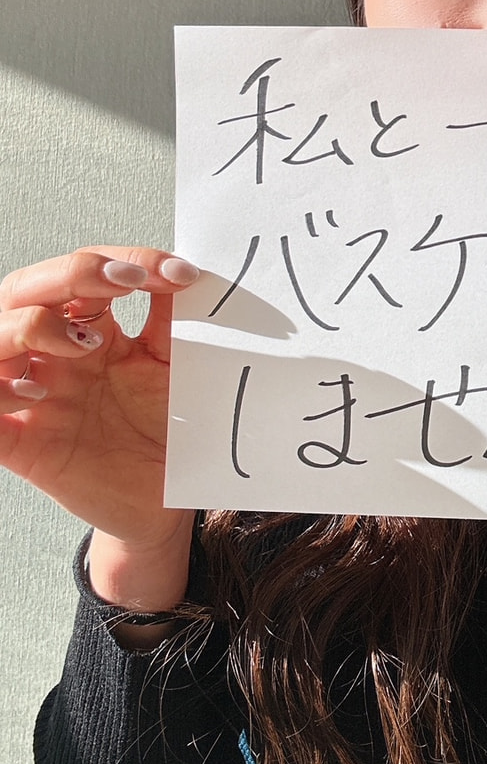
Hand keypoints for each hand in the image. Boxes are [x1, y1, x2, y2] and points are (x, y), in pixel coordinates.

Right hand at [0, 247, 198, 551]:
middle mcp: (54, 356)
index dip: (125, 261)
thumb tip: (190, 272)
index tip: (180, 273)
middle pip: (28, 290)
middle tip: (126, 282)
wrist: (165, 502)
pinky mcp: (20, 444)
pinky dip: (0, 392)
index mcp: (92, 331)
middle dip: (72, 273)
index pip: (86, 274)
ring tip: (84, 342)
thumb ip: (174, 323)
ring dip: (32, 326)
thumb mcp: (174, 370)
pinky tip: (36, 395)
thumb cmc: (164, 430)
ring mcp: (32, 396)